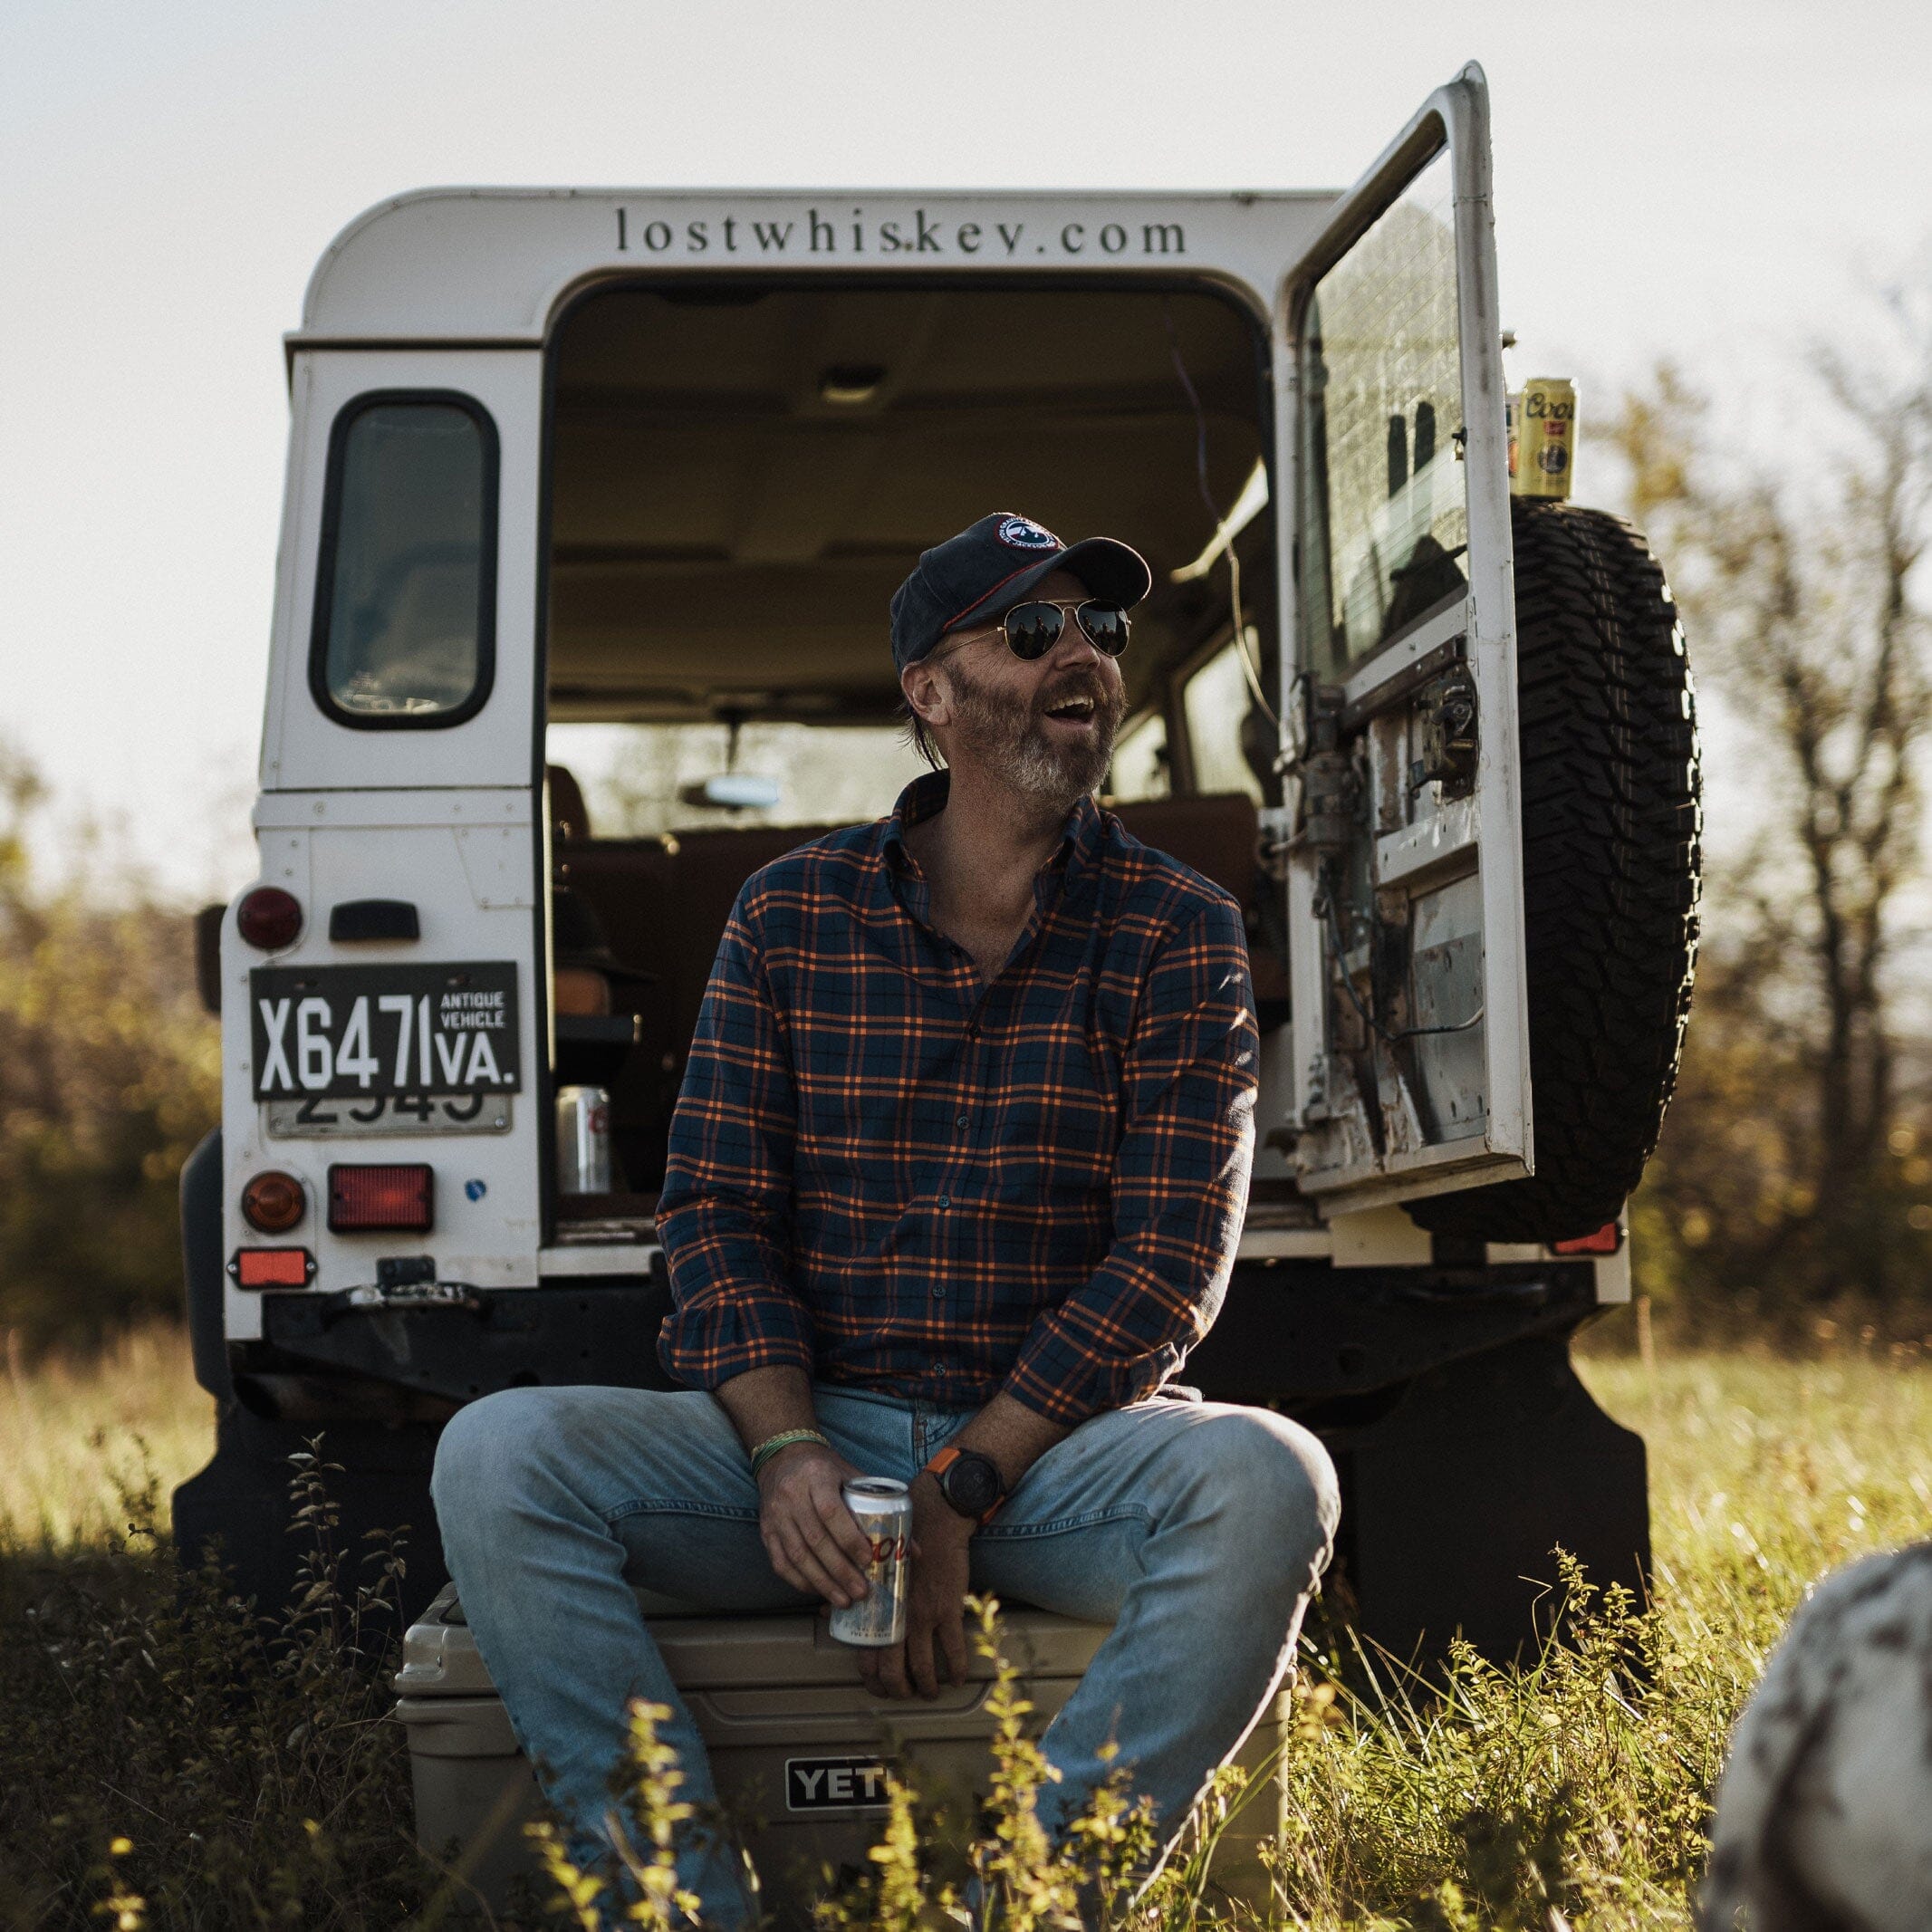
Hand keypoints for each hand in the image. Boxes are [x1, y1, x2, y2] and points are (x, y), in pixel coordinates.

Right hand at [757, 1442, 873, 1605]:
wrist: (782, 1457)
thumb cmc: (825, 1470)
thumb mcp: (852, 1475)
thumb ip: (880, 1505)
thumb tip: (913, 1547)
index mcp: (817, 1477)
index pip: (831, 1512)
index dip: (849, 1539)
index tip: (867, 1560)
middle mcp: (792, 1496)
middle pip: (815, 1540)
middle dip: (840, 1571)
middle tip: (861, 1592)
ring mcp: (776, 1515)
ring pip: (797, 1556)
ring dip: (822, 1582)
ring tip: (844, 1600)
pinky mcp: (766, 1531)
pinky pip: (780, 1562)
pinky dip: (799, 1581)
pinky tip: (818, 1591)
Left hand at [859, 1475, 972, 1701]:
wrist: (936, 1520)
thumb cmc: (902, 1538)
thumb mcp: (872, 1564)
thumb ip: (850, 1590)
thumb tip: (827, 1609)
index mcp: (878, 1608)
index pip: (867, 1656)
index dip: (873, 1680)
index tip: (880, 1688)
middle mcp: (897, 1616)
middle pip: (892, 1669)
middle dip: (898, 1690)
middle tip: (906, 1694)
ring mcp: (924, 1615)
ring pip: (923, 1666)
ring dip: (927, 1687)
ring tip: (931, 1692)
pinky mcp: (949, 1609)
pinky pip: (954, 1649)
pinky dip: (957, 1669)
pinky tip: (958, 1678)